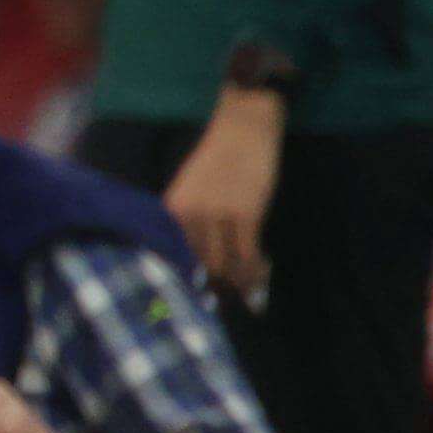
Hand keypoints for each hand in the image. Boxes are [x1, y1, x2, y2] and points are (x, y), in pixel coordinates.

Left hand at [166, 86, 285, 304]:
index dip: (189, 285)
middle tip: (231, 302)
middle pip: (201, 269)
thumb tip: (199, 264)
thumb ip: (189, 224)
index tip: (199, 304)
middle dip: (217, 290)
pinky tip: (263, 275)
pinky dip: (256, 272)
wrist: (243, 128)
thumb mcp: (191, 191)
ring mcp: (216, 216)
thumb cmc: (219, 160)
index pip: (174, 260)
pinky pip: (248, 256)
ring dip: (240, 285)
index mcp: (170, 212)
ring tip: (250, 295)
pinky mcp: (245, 214)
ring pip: (225, 267)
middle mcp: (187, 217)